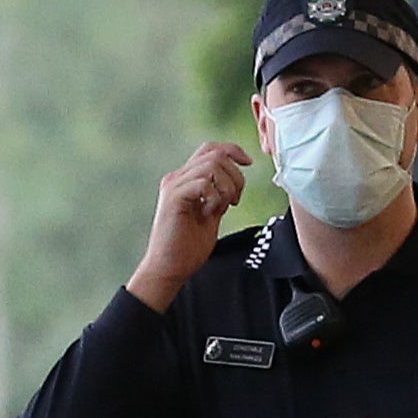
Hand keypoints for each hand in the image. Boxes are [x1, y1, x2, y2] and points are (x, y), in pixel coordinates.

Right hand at [125, 139, 252, 310]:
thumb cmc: (187, 247)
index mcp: (186, 179)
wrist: (169, 268)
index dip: (232, 150)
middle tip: (234, 201)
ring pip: (211, 165)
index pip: (210, 149)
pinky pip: (202, 183)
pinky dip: (214, 197)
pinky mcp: (173, 198)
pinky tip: (210, 213)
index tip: (248, 163)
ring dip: (226, 186)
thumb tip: (235, 183)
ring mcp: (174, 186)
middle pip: (215, 154)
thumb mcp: (211, 215)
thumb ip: (219, 196)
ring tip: (223, 207)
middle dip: (235, 175)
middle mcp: (177, 178)